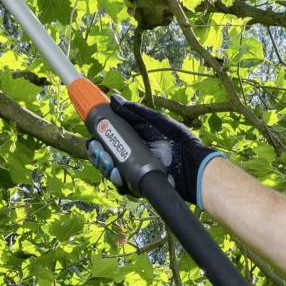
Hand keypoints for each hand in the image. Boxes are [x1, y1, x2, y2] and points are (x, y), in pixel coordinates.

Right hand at [85, 95, 225, 206]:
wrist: (193, 165)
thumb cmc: (178, 139)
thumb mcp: (155, 121)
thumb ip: (134, 112)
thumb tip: (113, 99)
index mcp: (133, 139)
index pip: (108, 138)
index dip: (98, 137)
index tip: (92, 133)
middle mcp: (131, 155)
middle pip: (104, 155)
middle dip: (97, 153)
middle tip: (98, 150)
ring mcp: (134, 171)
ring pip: (110, 171)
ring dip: (105, 166)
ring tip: (108, 163)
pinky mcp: (138, 186)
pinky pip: (122, 186)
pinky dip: (117, 182)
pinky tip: (118, 176)